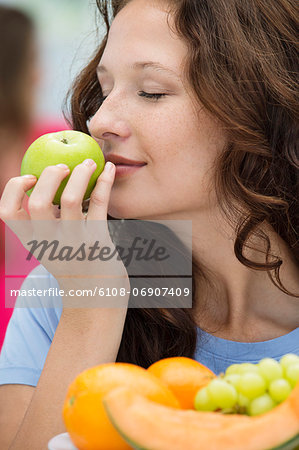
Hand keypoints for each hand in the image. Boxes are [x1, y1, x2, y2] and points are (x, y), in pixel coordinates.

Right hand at [0, 159, 130, 307]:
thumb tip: (46, 178)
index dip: (14, 189)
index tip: (30, 177)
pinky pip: (100, 204)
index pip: (7, 212)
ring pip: (70, 199)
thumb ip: (45, 220)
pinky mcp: (98, 240)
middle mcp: (50, 243)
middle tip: (63, 166)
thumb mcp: (50, 244)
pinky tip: (110, 169)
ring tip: (90, 162)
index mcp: (32, 242)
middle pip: (38, 203)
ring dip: (80, 173)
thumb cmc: (72, 259)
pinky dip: (105, 181)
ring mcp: (74, 242)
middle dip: (49, 175)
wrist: (97, 291)